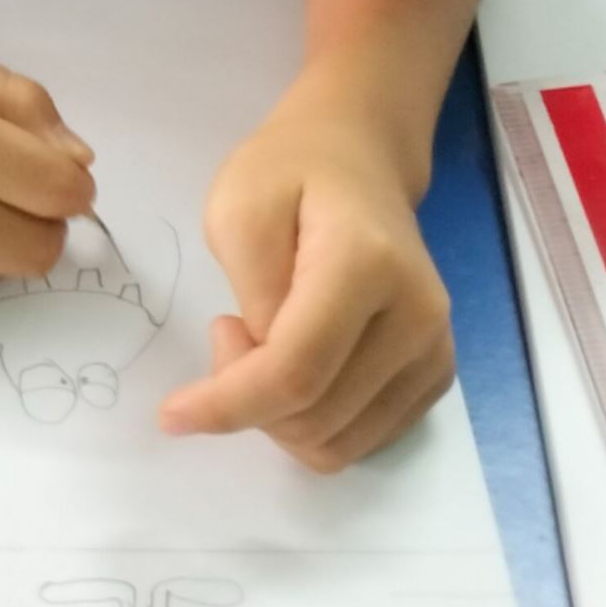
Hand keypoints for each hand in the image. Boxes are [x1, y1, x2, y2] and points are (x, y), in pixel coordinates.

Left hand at [162, 95, 452, 472]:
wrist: (360, 162)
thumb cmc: (289, 174)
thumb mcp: (237, 209)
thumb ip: (251, 292)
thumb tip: (265, 366)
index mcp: (367, 264)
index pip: (295, 372)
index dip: (229, 406)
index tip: (172, 415)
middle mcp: (418, 317)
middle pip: (314, 418)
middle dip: (246, 397)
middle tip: (229, 329)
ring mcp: (433, 351)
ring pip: (337, 444)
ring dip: (278, 416)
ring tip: (264, 341)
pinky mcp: (433, 374)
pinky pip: (360, 441)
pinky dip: (312, 423)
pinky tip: (300, 364)